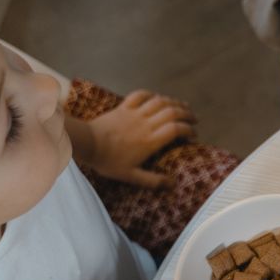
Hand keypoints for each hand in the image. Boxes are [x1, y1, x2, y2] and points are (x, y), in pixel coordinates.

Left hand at [81, 90, 196, 187]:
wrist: (85, 144)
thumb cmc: (107, 161)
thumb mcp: (130, 176)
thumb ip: (152, 181)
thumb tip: (172, 184)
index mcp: (150, 140)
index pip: (176, 129)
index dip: (189, 130)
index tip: (193, 136)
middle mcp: (145, 124)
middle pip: (172, 112)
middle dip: (187, 114)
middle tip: (194, 119)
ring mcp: (134, 113)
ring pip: (160, 101)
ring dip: (174, 102)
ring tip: (183, 107)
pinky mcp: (124, 107)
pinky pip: (141, 95)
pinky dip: (152, 94)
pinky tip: (157, 98)